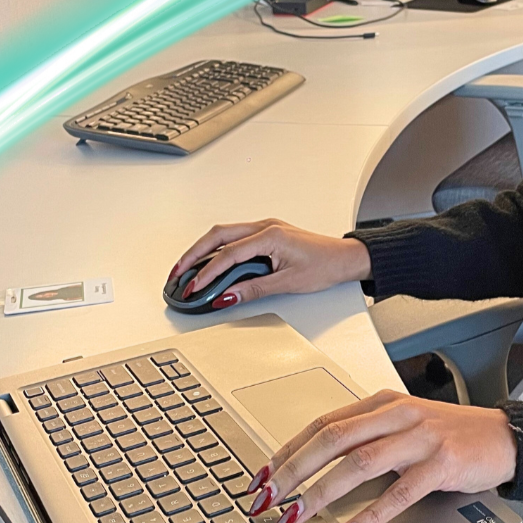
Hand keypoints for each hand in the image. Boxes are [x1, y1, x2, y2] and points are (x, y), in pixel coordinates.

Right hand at [171, 218, 371, 308]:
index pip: (228, 254)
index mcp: (270, 235)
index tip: (194, 287)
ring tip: (187, 268)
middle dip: (193, 254)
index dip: (207, 272)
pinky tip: (209, 261)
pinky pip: (235, 237)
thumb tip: (227, 296)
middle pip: (218, 235)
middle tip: (177, 273)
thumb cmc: (325, 265)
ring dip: (203, 249)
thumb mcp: (288, 283)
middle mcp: (265, 226)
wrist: (345, 257)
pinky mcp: (267, 233)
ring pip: (224, 233)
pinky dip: (217, 248)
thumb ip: (254, 289)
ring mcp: (265, 227)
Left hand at [243, 389, 517, 522]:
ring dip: (321, 491)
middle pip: (332, 438)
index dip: (289, 449)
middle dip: (293, 469)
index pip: (323, 422)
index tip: (263, 475)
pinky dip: (368, 514)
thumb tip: (313, 468)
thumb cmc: (449, 434)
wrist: (504, 436)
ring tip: (297, 515)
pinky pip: (398, 492)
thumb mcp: (402, 426)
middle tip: (267, 497)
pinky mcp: (441, 463)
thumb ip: (365, 438)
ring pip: (359, 462)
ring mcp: (419, 437)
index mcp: (381, 402)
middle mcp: (396, 414)